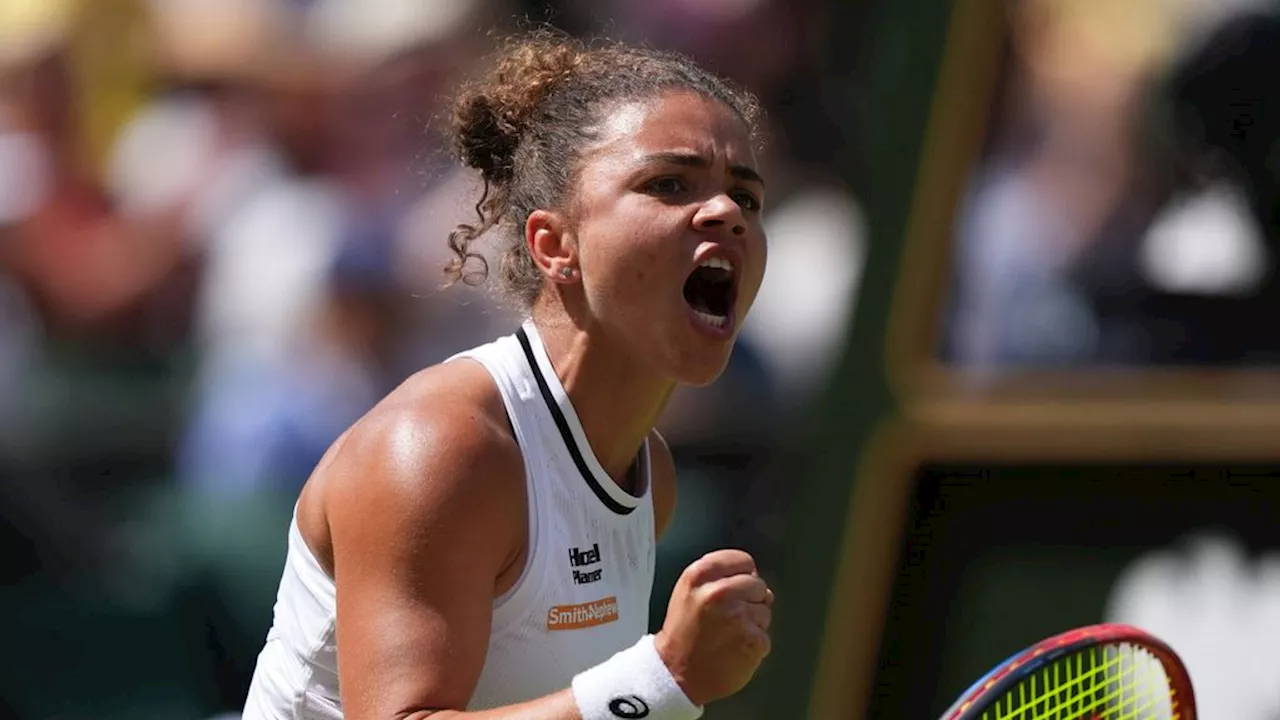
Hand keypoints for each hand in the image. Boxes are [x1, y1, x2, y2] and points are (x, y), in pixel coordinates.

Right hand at [653, 549, 773, 705]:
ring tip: (728, 635)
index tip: (737, 588)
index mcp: (700, 575)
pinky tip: (734, 650)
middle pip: (757, 584)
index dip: (743, 575)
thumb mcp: (688, 591)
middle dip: (750, 600)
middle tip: (729, 617)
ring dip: (752, 623)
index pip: (743, 560)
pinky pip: (765, 635)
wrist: (675, 674)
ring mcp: (738, 616)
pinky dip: (754, 645)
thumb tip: (753, 575)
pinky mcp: (752, 639)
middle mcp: (719, 592)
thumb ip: (717, 576)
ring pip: (764, 610)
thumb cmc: (683, 633)